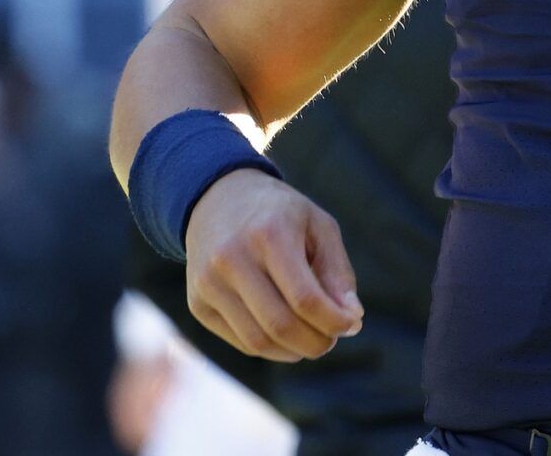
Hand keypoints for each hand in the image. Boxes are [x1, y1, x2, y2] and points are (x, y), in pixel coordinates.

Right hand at [185, 167, 364, 361]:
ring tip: (312, 339)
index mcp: (269, 233)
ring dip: (293, 351)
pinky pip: (240, 341)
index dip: (333, 321)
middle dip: (315, 343)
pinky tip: (285, 335)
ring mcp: (209, 283)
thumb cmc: (280, 215)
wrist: (217, 199)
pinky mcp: (197, 303)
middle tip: (332, 339)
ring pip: (258, 341)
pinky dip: (270, 347)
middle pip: (280, 325)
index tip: (351, 325)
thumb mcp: (318, 226)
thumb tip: (352, 320)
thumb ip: (337, 272)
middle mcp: (232, 259)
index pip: (304, 298)